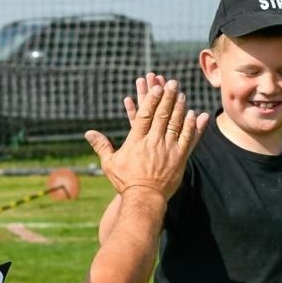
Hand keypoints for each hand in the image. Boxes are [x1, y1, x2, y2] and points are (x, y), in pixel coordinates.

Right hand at [86, 79, 206, 198]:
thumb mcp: (110, 163)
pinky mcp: (179, 159)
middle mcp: (153, 142)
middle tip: (172, 83)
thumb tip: (88, 133)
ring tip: (182, 95)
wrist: (143, 199)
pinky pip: (187, 139)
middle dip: (167, 97)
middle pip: (162, 115)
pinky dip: (191, 126)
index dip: (151, 99)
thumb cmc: (125, 182)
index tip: (156, 88)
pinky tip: (194, 115)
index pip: (145, 115)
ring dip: (179, 108)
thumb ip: (101, 145)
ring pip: (175, 124)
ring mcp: (168, 150)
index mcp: (136, 141)